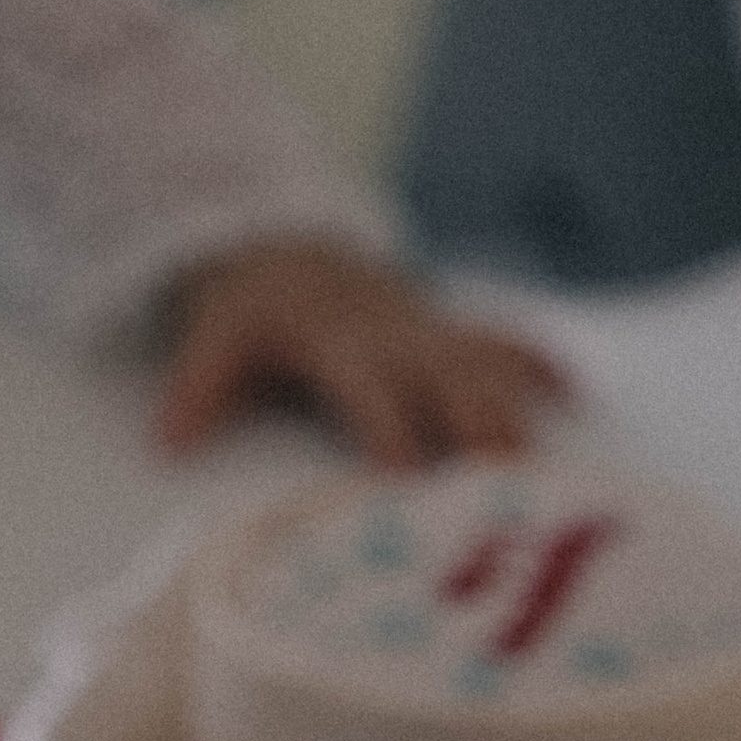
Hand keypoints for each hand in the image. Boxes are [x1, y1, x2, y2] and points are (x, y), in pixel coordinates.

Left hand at [157, 240, 566, 467]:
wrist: (291, 253)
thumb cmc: (256, 312)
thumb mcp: (215, 338)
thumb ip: (196, 389)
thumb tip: (163, 443)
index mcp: (340, 344)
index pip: (369, 390)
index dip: (388, 428)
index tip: (408, 475)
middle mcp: (396, 340)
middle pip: (446, 383)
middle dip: (478, 429)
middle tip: (507, 487)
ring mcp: (431, 335)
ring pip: (486, 369)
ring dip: (517, 413)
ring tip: (550, 468)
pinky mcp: (452, 334)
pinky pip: (504, 340)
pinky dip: (540, 361)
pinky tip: (577, 395)